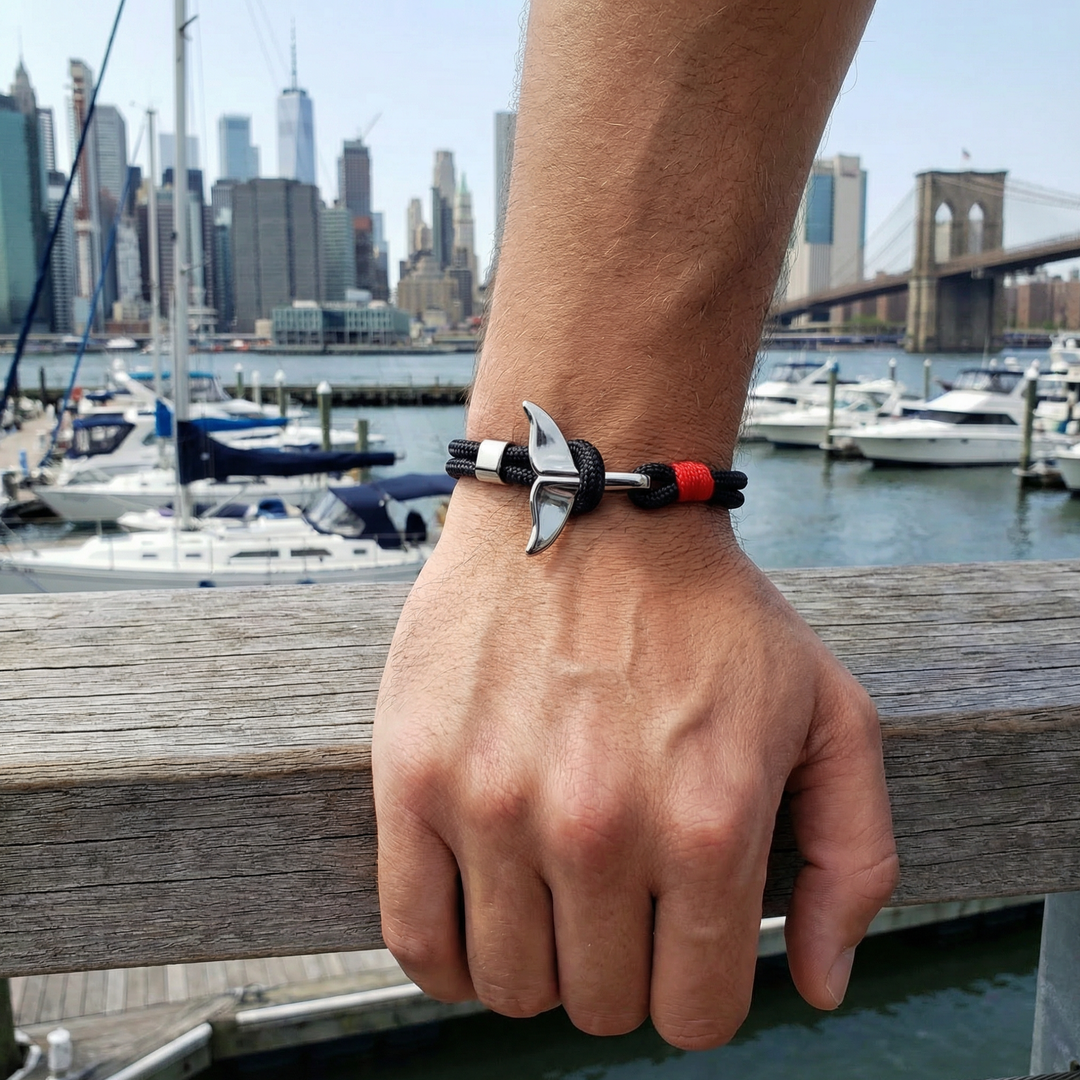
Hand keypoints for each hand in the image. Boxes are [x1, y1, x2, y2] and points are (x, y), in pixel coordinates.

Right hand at [373, 485, 897, 1048]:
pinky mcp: (416, 776)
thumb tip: (820, 983)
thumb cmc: (711, 612)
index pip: (696, 1014)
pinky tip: (482, 912)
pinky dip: (450, 957)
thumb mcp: (831, 714)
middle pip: (599, 1004)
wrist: (591, 509)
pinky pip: (414, 937)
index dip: (694, 991)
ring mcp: (496, 804)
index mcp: (709, 823)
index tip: (679, 942)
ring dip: (538, 962)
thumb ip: (854, 857)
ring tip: (553, 896)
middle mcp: (598, 828)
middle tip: (617, 904)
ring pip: (510, 986)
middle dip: (619, 972)